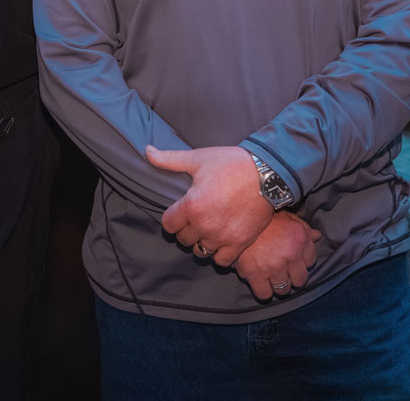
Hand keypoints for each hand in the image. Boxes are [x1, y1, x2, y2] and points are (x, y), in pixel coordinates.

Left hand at [146, 145, 271, 266]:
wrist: (266, 174)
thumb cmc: (230, 163)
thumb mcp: (197, 158)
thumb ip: (169, 159)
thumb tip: (147, 151)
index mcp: (191, 205)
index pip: (168, 225)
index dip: (171, 219)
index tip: (178, 213)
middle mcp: (205, 225)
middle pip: (183, 239)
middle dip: (185, 230)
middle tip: (193, 219)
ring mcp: (223, 237)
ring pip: (201, 251)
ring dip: (201, 242)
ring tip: (206, 229)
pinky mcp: (240, 243)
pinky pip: (222, 261)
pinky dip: (219, 254)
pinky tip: (221, 240)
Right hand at [234, 211, 319, 300]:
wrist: (238, 213)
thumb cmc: (265, 216)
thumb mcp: (289, 217)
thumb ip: (305, 228)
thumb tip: (317, 236)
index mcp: (298, 241)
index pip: (310, 263)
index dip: (301, 263)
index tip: (293, 260)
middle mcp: (288, 257)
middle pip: (298, 281)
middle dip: (291, 277)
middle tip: (282, 269)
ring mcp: (271, 267)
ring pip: (282, 290)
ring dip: (277, 285)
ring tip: (270, 275)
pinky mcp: (253, 273)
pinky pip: (263, 293)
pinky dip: (261, 289)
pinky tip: (258, 279)